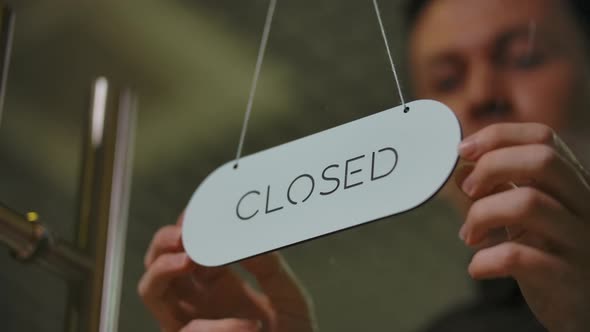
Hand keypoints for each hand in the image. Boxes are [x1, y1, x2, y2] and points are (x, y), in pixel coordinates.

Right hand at [138, 215, 314, 331]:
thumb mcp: (288, 298)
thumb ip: (269, 268)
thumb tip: (247, 236)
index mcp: (220, 283)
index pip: (192, 247)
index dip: (190, 228)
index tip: (199, 213)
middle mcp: (198, 301)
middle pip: (159, 263)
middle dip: (164, 243)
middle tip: (183, 233)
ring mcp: (190, 323)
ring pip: (151, 292)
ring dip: (163, 271)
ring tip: (187, 259)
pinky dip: (214, 327)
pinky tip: (248, 325)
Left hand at [456, 123, 589, 331]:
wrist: (583, 311)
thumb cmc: (551, 257)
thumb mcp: (525, 218)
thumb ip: (498, 191)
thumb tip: (462, 171)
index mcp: (573, 185)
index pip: (543, 138)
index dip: (497, 136)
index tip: (462, 150)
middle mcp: (585, 206)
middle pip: (542, 160)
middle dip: (491, 167)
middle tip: (468, 190)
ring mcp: (581, 241)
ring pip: (528, 203)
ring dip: (481, 215)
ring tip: (470, 235)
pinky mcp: (568, 278)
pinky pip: (519, 257)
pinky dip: (485, 260)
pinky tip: (477, 267)